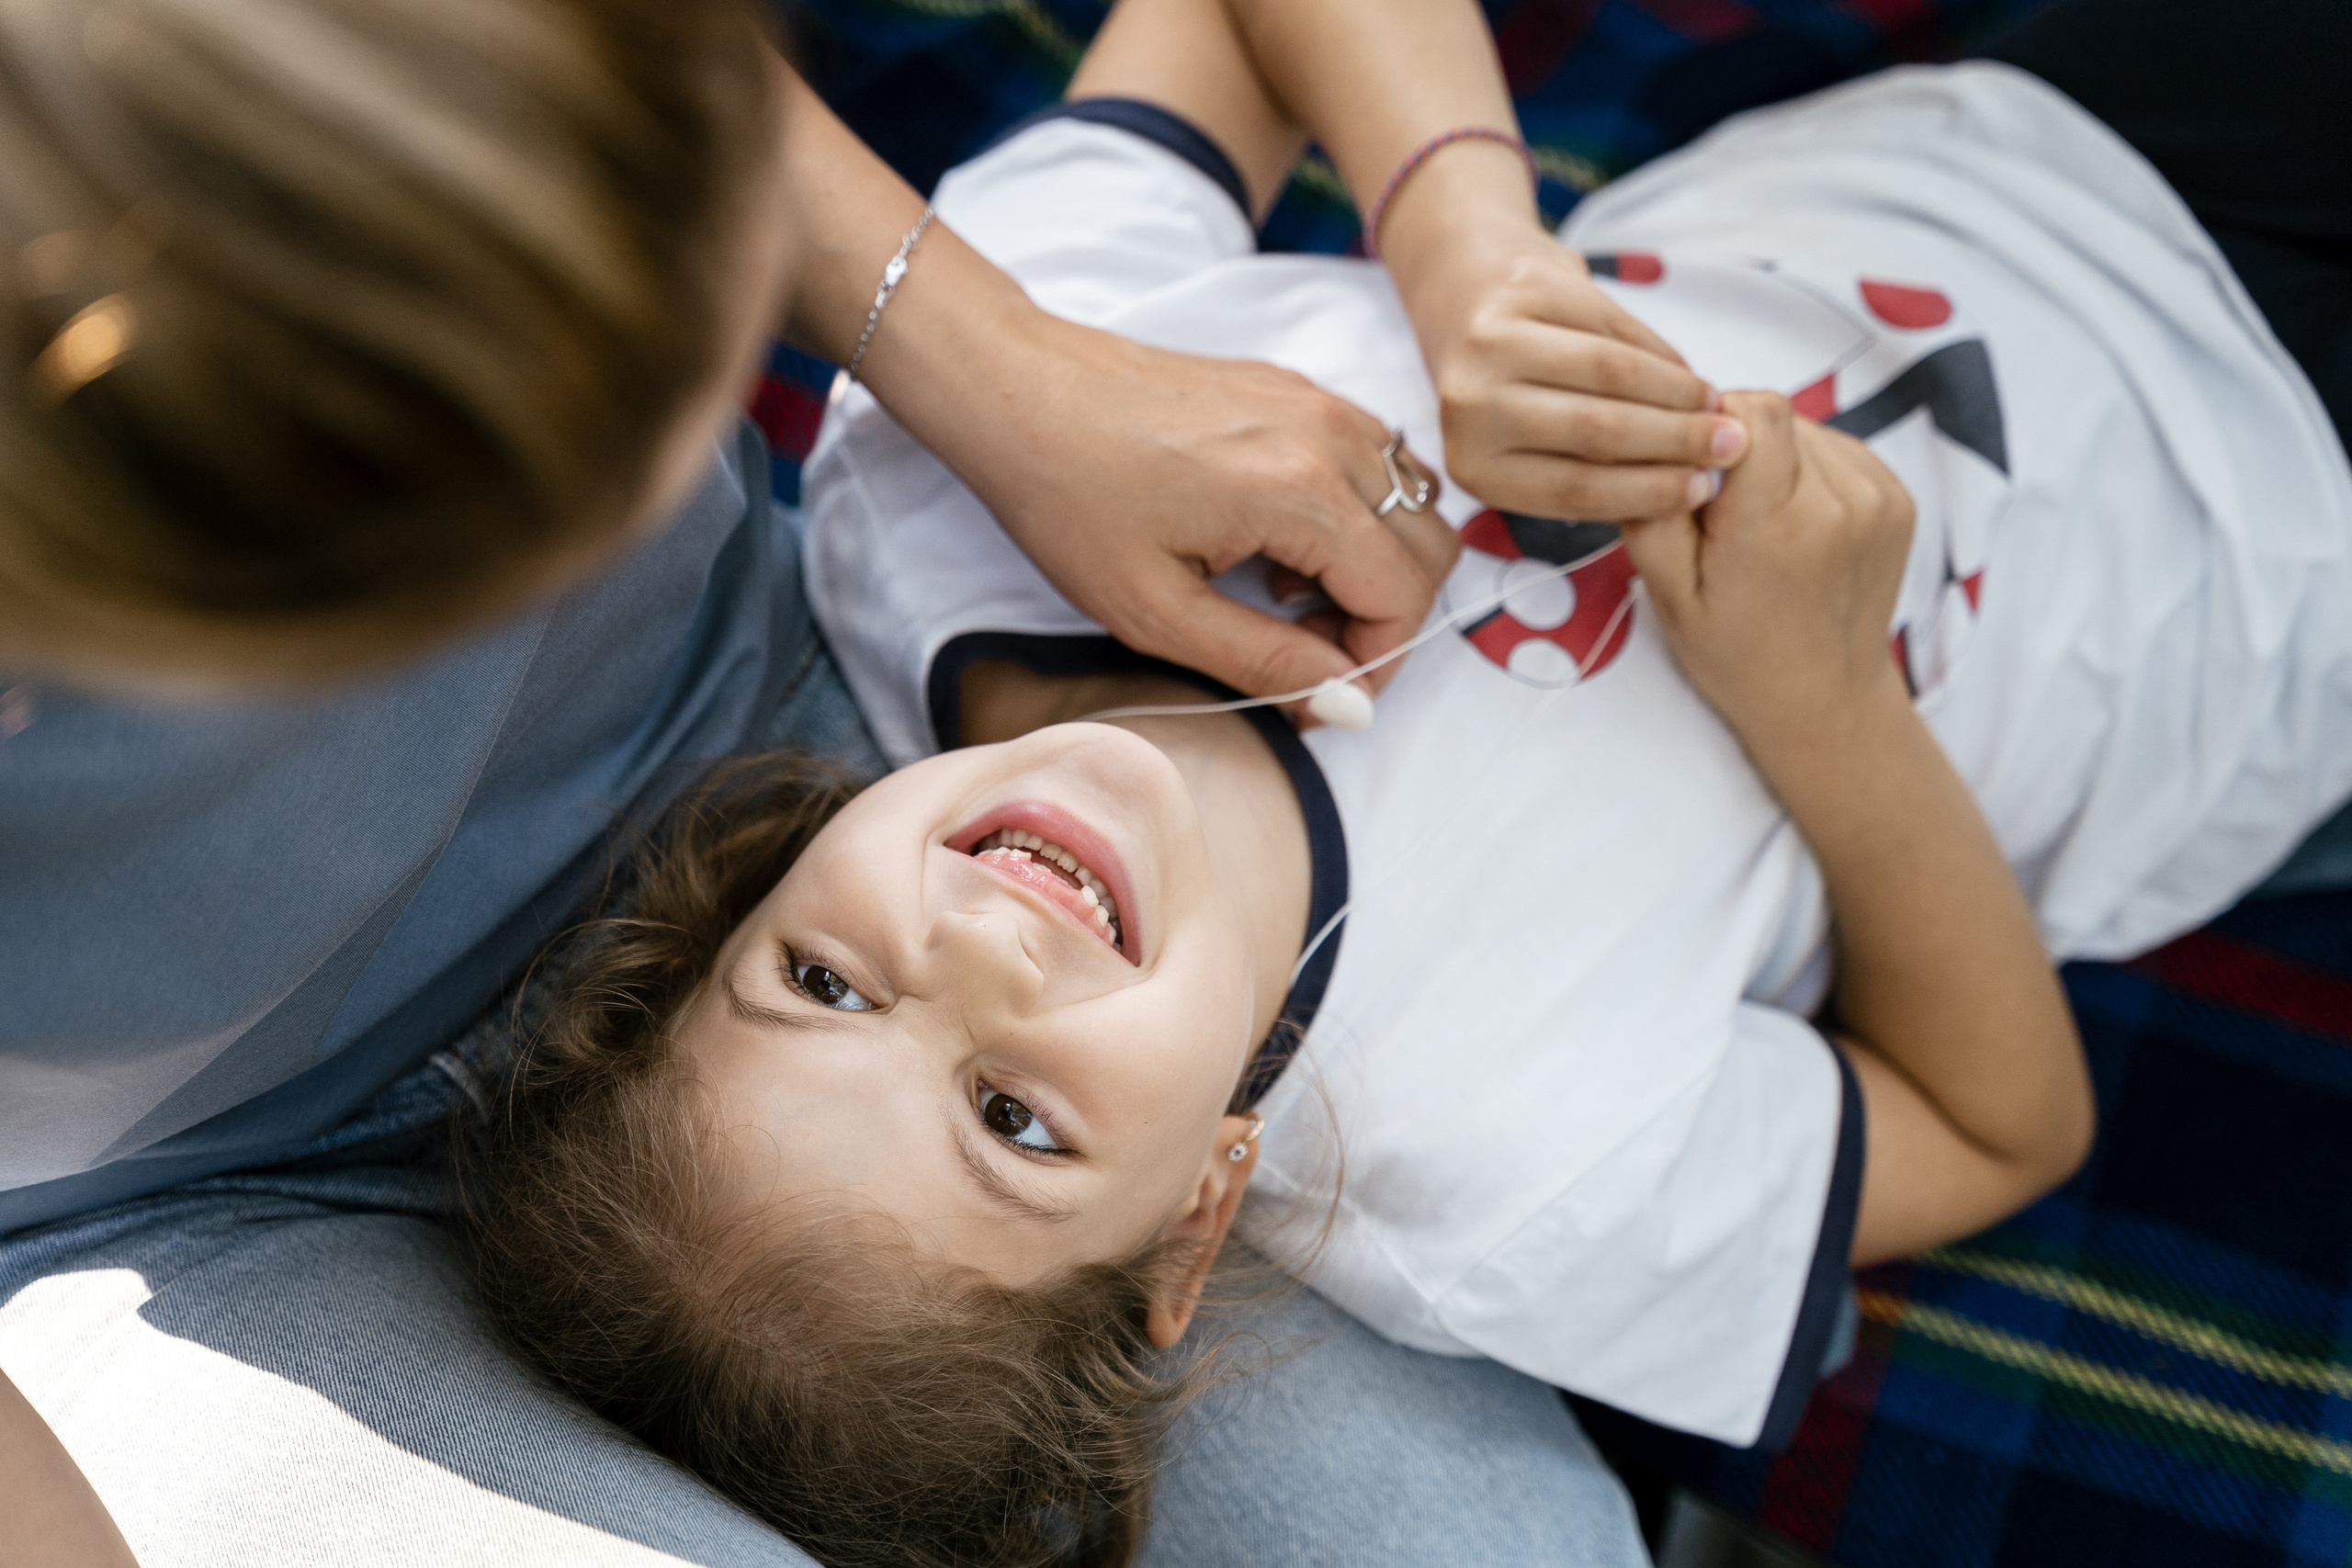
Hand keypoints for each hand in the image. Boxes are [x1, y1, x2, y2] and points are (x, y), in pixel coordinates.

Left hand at [970, 316, 1460, 707]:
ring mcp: (1318, 402)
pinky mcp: (1296, 390)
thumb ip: (1267, 663)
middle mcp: (1330, 435)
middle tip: (1309, 654)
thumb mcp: (1158, 613)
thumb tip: (1350, 706)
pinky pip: (1373, 463)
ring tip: (1286, 598)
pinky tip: (1276, 545)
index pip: (1404, 596)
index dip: (1373, 664)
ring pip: (1413, 501)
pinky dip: (1355, 517)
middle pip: (1431, 547)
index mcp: (1302, 491)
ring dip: (1375, 565)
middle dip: (1387, 617)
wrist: (1017, 392)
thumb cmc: (1068, 500)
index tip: (1317, 694)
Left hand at [1408, 222, 1746, 521]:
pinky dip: (1660, 354)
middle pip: (1597, 431)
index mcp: (1473, 464)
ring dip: (1679, 395)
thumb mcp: (1535, 450)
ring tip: (1717, 408)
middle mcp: (1471, 404)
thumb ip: (1595, 470)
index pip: (1573, 490)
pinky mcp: (1525, 288)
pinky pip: (1613, 325)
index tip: (1703, 490)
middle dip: (1678, 441)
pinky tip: (1687, 374)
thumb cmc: (1514, 393)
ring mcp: (1492, 341)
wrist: (1469, 296)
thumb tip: (1693, 481)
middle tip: (1731, 445)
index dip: (1648, 492)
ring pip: (1612, 373)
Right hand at [1619, 389, 1913, 743]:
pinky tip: (1797, 525)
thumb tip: (1662, 440)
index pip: (1753, 408)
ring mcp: (1878, 498)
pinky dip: (1810, 473)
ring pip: (1807, 428)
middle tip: (1726, 514)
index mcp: (1776, 525)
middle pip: (1777, 415)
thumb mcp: (1668, 595)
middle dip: (1741, 449)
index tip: (1700, 473)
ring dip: (1777, 460)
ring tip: (1764, 524)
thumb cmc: (1737, 653)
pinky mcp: (1899, 497)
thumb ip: (1654, 511)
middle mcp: (1839, 503)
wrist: (1823, 697)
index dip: (1715, 428)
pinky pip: (1838, 449)